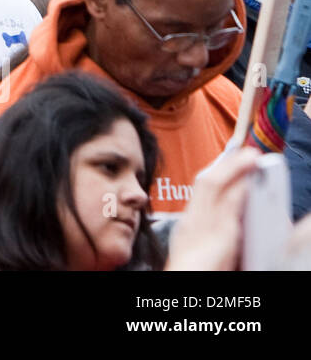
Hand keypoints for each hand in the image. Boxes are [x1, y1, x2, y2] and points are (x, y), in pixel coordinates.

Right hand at [164, 146, 261, 271]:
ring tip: (251, 158)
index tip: (228, 161)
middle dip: (225, 165)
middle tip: (244, 151)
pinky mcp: (218, 236)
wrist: (183, 284)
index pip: (200, 192)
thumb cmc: (190, 275)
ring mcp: (204, 226)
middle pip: (206, 183)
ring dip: (235, 170)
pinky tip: (248, 181)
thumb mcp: (194, 253)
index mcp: (187, 227)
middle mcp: (193, 221)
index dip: (215, 173)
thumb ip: (205, 237)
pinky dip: (237, 191)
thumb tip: (224, 228)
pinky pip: (228, 207)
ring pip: (215, 188)